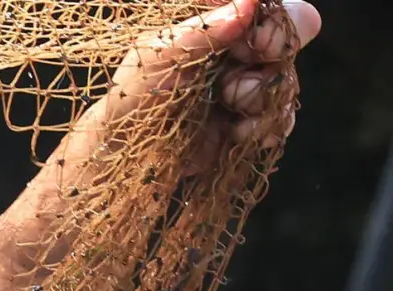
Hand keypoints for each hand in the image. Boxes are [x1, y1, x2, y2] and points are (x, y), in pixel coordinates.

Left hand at [49, 0, 320, 183]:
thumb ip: (202, 31)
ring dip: (262, 101)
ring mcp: (246, 82)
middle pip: (287, 44)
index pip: (271, 9)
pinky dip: (265, 127)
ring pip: (286, 82)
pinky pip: (279, 117)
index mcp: (216, 24)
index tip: (262, 46)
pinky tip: (239, 134)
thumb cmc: (134, 96)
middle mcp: (236, 48)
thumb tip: (249, 3)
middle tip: (234, 90)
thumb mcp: (158, 58)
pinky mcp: (248, 118)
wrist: (129, 152)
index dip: (278, 24)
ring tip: (229, 110)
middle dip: (267, 69)